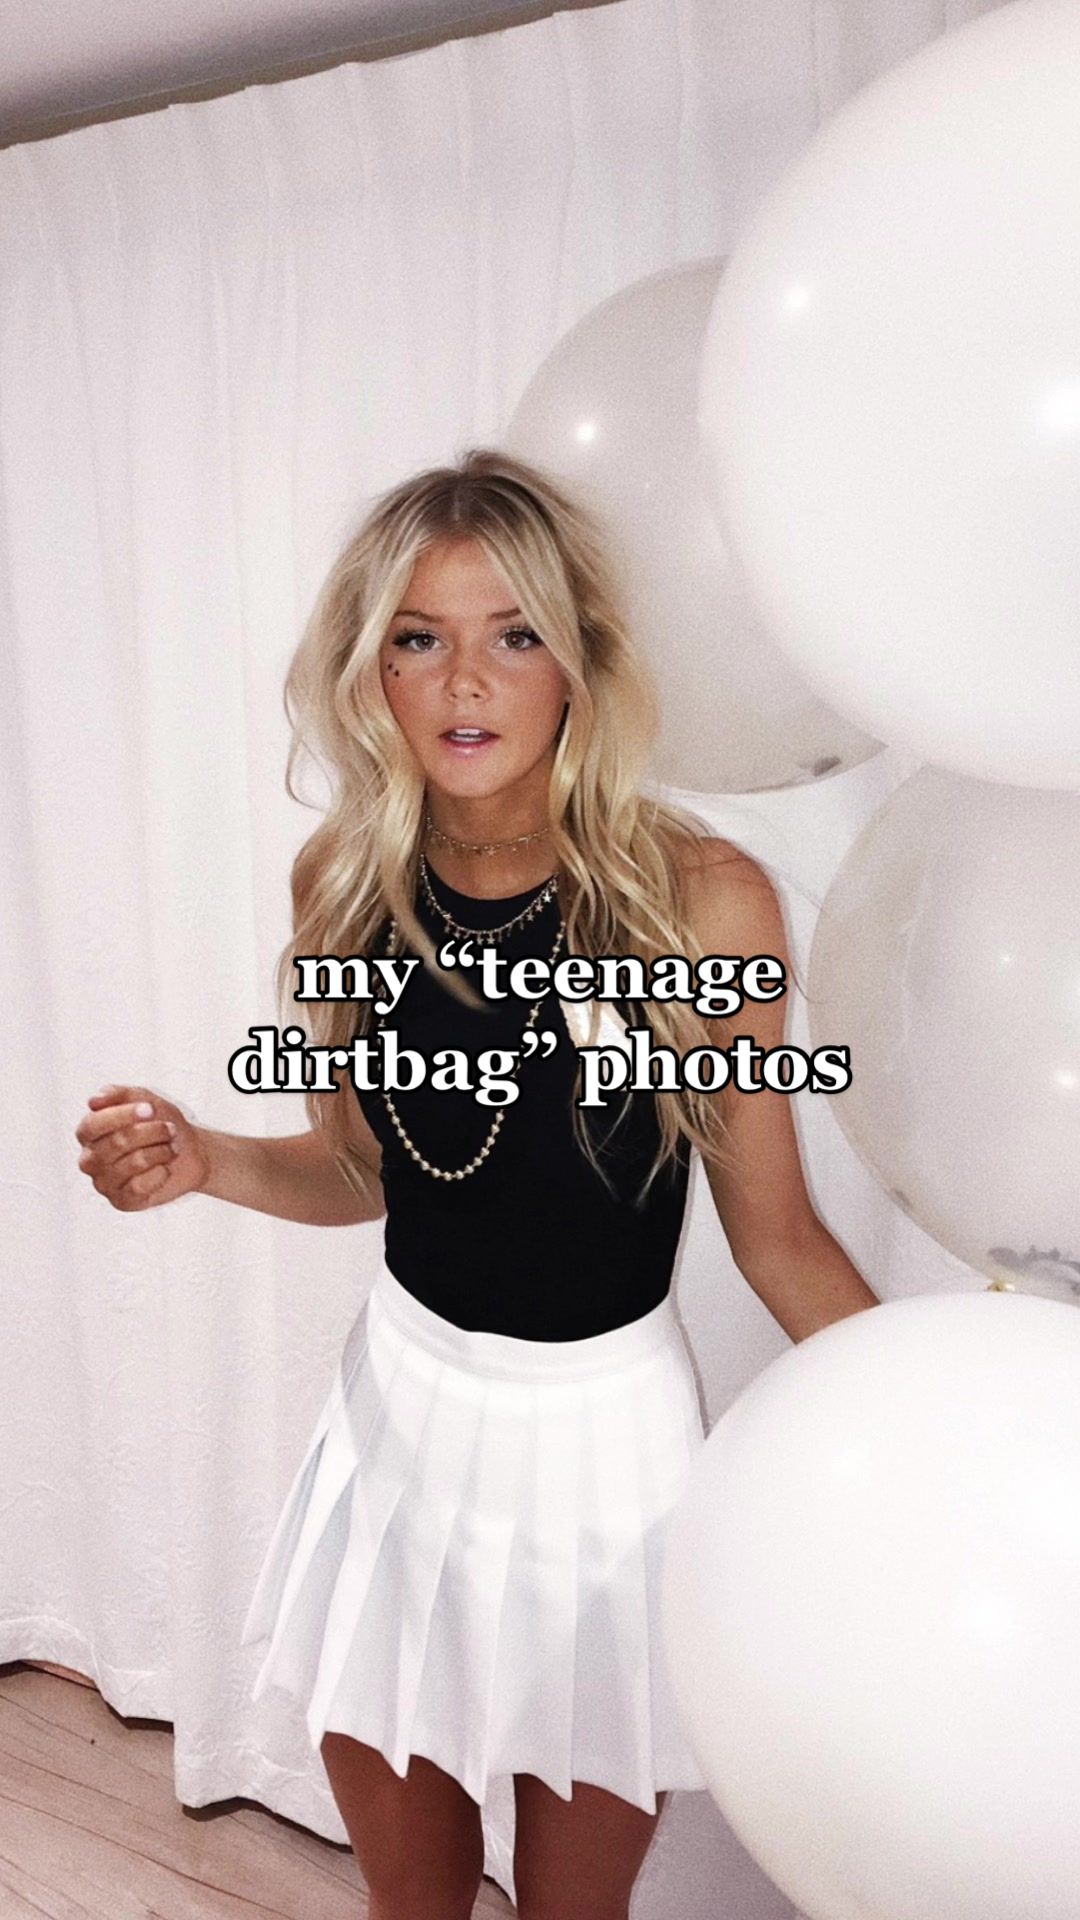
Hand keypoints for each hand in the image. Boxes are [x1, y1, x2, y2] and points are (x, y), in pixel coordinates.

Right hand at [75, 1085, 209, 1211]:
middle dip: (151, 1132)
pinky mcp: (121, 1202)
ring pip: (133, 1163)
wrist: (190, 1152)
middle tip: (170, 1129)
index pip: (92, 1125)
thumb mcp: (144, 1099)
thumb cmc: (161, 1123)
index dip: (121, 1116)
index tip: (150, 1109)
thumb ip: (119, 1094)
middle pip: (117, 1142)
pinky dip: (160, 1173)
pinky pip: (139, 1186)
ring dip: (160, 1151)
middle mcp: (90, 1160)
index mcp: (89, 1133)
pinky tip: (164, 1169)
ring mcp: (103, 1183)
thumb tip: (94, 1101)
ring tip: (170, 1147)